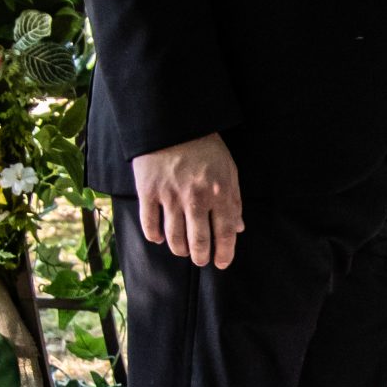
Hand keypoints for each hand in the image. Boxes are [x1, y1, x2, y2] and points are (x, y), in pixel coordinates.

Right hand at [131, 132, 243, 269]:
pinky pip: (150, 223)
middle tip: (201, 260)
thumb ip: (234, 200)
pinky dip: (155, 236)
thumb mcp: (228, 170)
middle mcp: (196, 198)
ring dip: (180, 250)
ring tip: (183, 251)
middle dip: (201, 257)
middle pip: (199, 241)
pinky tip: (159, 238)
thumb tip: (238, 228)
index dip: (225, 253)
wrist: (173, 123)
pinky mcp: (148, 191)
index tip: (222, 263)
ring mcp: (170, 196)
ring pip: (174, 238)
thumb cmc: (205, 147)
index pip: (225, 233)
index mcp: (219, 192)